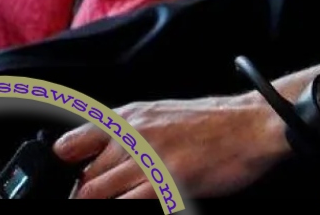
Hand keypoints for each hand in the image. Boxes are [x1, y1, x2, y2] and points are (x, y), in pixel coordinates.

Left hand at [54, 94, 282, 198]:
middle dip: (87, 195)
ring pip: (93, 194)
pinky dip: (121, 204)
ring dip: (101, 200)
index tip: (73, 181)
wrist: (255, 125)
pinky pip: (123, 204)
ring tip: (131, 193)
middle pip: (82, 179)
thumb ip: (131, 133)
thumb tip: (105, 155)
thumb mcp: (163, 114)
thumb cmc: (217, 123)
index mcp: (128, 118)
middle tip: (110, 194)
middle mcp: (130, 136)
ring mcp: (145, 161)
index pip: (69, 145)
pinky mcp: (163, 183)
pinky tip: (145, 198)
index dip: (64, 168)